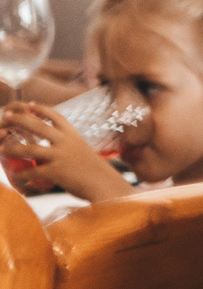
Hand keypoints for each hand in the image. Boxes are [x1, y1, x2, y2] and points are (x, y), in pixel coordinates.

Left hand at [1, 102, 128, 202]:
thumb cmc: (95, 170)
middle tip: (6, 117)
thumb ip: (69, 145)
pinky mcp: (56, 172)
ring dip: (12, 149)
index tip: (29, 104)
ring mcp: (60, 156)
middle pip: (36, 126)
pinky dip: (21, 175)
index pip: (55, 115)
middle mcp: (66, 142)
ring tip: (2, 149)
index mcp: (73, 135)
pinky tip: (16, 176)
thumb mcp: (83, 150)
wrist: (106, 184)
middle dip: (19, 120)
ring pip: (29, 149)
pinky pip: (32, 171)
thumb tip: (55, 145)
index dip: (40, 108)